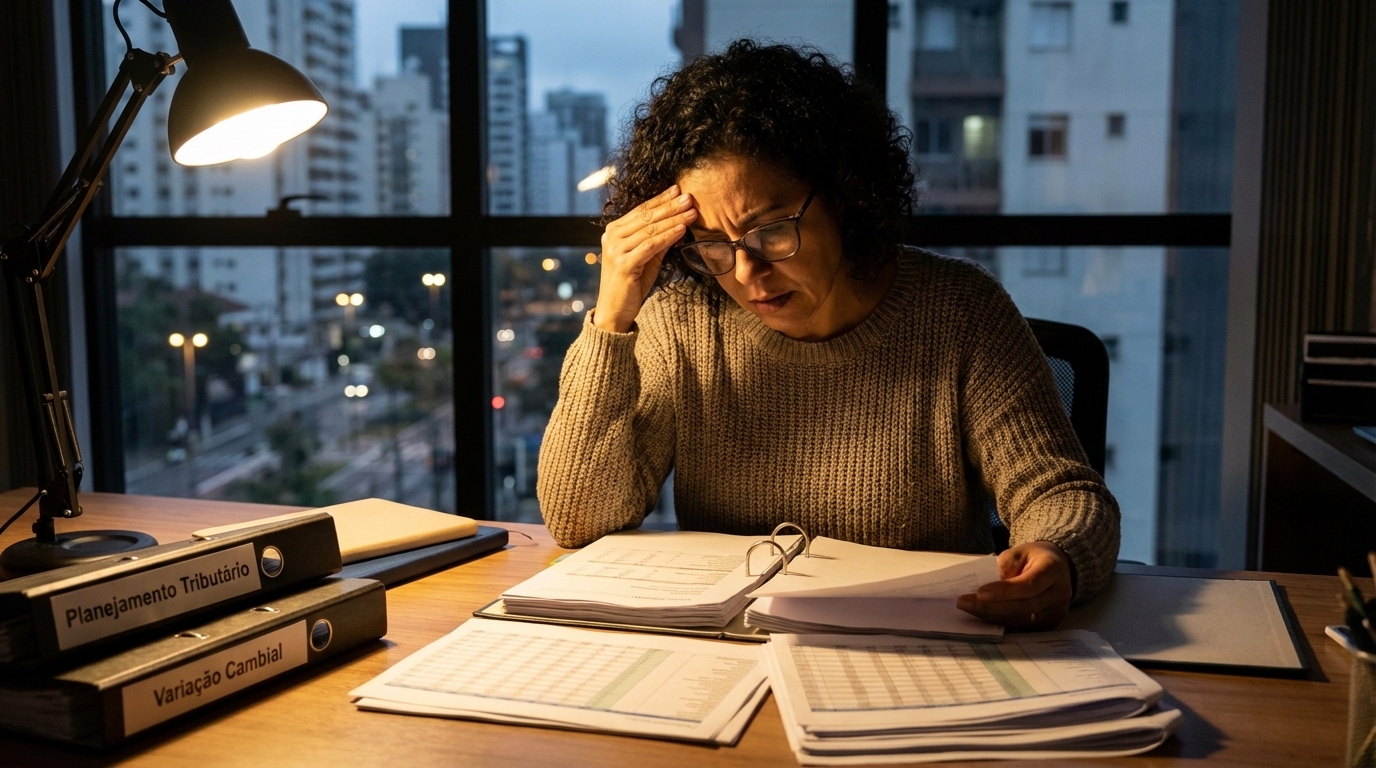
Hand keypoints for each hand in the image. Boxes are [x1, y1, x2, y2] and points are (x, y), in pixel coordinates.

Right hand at [592, 185, 697, 332]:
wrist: (615, 311)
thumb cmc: (631, 284)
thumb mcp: (647, 257)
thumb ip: (658, 240)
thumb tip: (679, 222)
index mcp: (614, 231)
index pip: (640, 210)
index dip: (660, 199)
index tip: (678, 190)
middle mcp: (611, 237)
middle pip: (646, 217)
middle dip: (670, 206)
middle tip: (689, 197)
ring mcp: (615, 250)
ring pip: (650, 229)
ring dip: (673, 219)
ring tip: (691, 212)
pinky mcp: (623, 264)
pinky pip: (650, 246)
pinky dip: (668, 236)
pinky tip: (681, 229)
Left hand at [956, 541, 1073, 629]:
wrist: (1058, 567)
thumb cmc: (1034, 558)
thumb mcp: (1019, 551)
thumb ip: (1006, 565)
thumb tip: (988, 589)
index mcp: (1053, 569)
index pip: (1029, 585)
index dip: (1004, 592)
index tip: (979, 593)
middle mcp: (1060, 593)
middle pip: (1024, 607)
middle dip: (991, 607)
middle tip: (964, 603)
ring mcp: (1057, 612)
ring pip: (1021, 621)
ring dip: (992, 617)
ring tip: (969, 608)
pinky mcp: (1050, 624)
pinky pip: (1023, 628)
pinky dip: (1001, 622)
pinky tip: (983, 616)